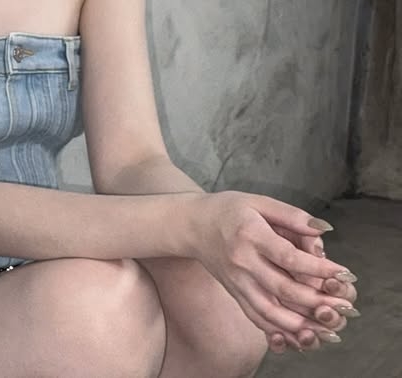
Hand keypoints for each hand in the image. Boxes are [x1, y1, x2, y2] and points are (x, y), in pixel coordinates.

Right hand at [191, 191, 357, 350]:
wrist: (191, 225)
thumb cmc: (227, 210)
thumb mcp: (258, 201)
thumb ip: (292, 215)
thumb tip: (324, 231)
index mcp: (250, 235)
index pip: (288, 258)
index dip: (319, 269)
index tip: (344, 274)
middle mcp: (242, 262)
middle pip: (283, 289)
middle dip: (318, 301)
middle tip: (344, 306)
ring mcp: (237, 281)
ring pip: (270, 311)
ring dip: (301, 324)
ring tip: (327, 329)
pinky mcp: (235, 293)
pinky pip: (257, 317)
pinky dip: (279, 330)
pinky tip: (300, 334)